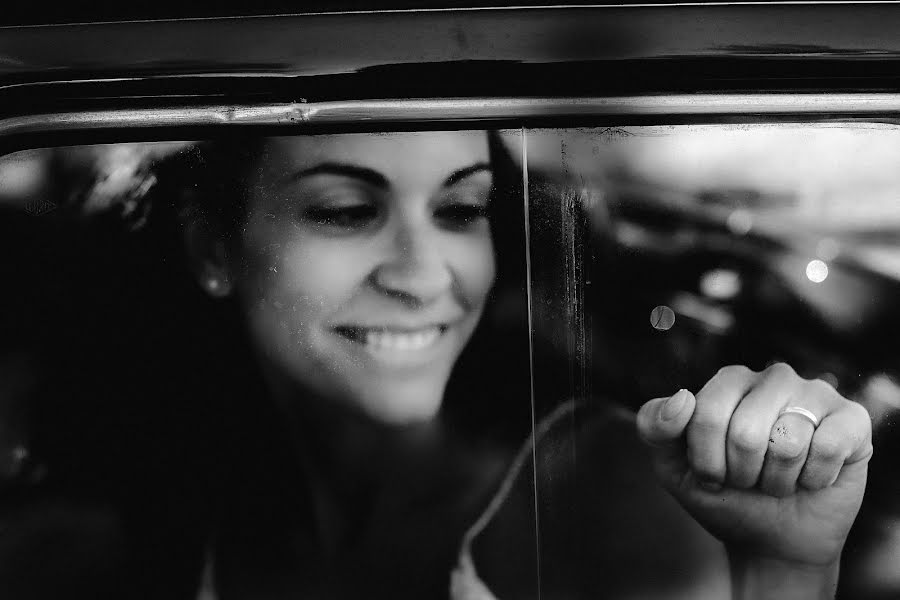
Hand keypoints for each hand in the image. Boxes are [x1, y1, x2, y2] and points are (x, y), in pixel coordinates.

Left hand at [636, 363, 871, 568]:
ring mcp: (816, 393)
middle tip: (749, 480)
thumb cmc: (724, 495)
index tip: (711, 476)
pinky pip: (829, 446)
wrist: (774, 540)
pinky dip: (815, 478)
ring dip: (778, 480)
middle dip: (742, 473)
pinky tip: (813, 478)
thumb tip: (683, 397)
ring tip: (779, 479)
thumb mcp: (673, 467)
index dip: (706, 461)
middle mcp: (773, 377)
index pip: (705, 414)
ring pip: (788, 441)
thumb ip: (656, 427)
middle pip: (746, 431)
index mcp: (729, 381)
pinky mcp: (851, 419)